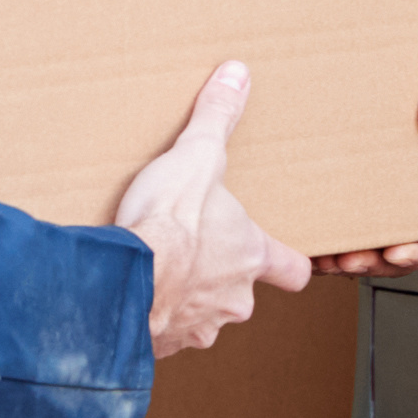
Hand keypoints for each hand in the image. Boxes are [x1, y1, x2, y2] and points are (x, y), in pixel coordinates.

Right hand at [114, 63, 311, 359]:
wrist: (123, 279)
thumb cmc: (167, 225)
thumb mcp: (196, 157)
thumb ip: (216, 118)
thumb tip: (238, 74)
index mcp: (250, 255)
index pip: (293, 270)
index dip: (288, 263)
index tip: (281, 258)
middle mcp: (234, 298)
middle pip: (240, 293)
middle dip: (217, 277)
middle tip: (191, 253)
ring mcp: (200, 326)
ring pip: (201, 316)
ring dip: (183, 298)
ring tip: (156, 272)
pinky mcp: (164, 344)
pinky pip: (163, 333)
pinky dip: (151, 316)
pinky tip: (132, 293)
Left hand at [312, 20, 417, 278]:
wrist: (348, 24)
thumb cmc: (404, 42)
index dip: (417, 251)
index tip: (396, 253)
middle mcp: (386, 182)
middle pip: (383, 246)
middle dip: (363, 263)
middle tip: (340, 260)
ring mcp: (348, 180)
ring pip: (342, 238)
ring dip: (329, 256)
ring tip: (309, 252)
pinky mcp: (313, 169)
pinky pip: (308, 211)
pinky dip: (299, 230)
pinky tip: (283, 228)